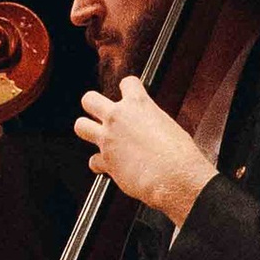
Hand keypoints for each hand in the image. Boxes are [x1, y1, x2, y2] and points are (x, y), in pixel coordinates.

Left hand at [76, 79, 217, 225]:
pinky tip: (109, 166)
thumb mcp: (168, 126)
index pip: (127, 83)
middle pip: (90, 99)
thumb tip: (148, 128)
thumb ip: (151, 122)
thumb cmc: (179, 154)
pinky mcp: (105, 161)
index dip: (128, 89)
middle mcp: (118, 118)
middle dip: (93, 105)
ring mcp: (108, 138)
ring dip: (87, 130)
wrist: (174, 177)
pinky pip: (93, 161)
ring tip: (98, 137)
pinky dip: (100, 164)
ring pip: (81, 126)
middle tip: (101, 114)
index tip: (129, 94)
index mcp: (139, 104)